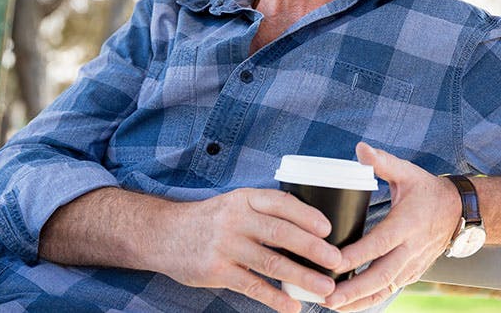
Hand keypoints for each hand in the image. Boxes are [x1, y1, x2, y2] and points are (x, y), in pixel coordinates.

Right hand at [155, 188, 342, 312]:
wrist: (164, 234)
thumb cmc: (210, 220)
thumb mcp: (235, 204)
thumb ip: (265, 212)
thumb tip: (309, 228)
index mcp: (244, 198)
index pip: (281, 203)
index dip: (307, 215)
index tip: (329, 229)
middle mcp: (235, 219)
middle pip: (281, 233)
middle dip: (312, 248)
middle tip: (337, 260)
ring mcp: (225, 245)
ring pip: (271, 262)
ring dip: (302, 277)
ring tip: (325, 288)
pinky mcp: (216, 270)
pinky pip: (252, 286)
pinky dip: (274, 298)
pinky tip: (292, 307)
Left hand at [323, 142, 460, 311]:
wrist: (460, 212)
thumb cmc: (427, 190)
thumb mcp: (407, 171)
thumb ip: (382, 161)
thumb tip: (360, 148)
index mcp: (406, 224)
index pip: (378, 243)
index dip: (356, 255)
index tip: (331, 262)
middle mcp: (410, 249)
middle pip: (381, 275)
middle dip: (353, 289)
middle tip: (327, 296)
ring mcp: (413, 264)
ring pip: (385, 289)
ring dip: (359, 301)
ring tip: (332, 305)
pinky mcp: (412, 273)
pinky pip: (390, 290)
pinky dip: (370, 300)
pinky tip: (348, 305)